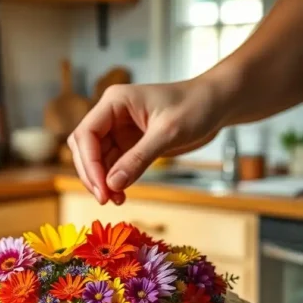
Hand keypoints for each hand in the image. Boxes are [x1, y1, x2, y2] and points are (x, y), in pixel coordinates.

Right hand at [68, 76, 227, 203]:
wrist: (217, 104)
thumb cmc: (196, 106)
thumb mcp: (168, 133)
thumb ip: (139, 158)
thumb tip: (112, 184)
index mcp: (115, 101)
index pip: (86, 134)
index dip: (89, 163)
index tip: (102, 189)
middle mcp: (112, 114)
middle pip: (85, 148)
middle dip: (92, 174)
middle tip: (105, 199)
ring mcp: (119, 130)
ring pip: (96, 159)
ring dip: (102, 181)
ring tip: (116, 200)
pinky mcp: (130, 144)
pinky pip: (113, 165)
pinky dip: (114, 181)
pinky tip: (121, 194)